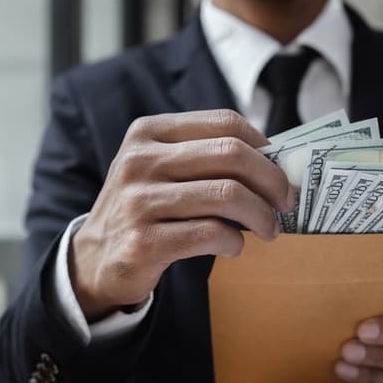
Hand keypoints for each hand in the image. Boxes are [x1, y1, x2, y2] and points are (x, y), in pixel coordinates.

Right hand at [70, 109, 294, 320]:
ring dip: (261, 216)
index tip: (280, 169)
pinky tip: (234, 246)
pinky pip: (210, 234)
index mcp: (149, 133)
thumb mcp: (160, 169)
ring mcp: (139, 202)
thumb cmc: (144, 210)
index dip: (263, 146)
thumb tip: (276, 162)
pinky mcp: (144, 242)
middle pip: (231, 155)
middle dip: (272, 180)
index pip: (224, 123)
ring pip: (227, 195)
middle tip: (287, 202)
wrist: (95, 259)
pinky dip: (234, 241)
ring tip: (270, 229)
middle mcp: (140, 161)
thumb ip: (205, 158)